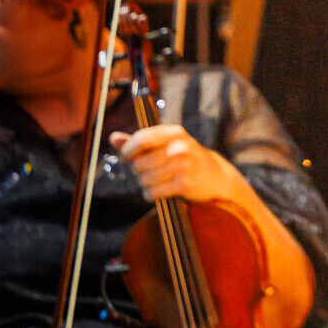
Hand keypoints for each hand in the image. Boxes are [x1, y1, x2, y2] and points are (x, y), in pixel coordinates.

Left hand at [118, 125, 239, 205]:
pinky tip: (157, 192)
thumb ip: (139, 141)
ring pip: (145, 178)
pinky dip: (151, 194)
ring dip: (145, 184)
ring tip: (153, 182)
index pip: (142, 139)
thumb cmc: (184, 158)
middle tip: (144, 172)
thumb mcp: (165, 145)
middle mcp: (180, 146)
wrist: (214, 176)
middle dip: (137, 170)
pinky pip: (154, 191)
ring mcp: (184, 165)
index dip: (128, 150)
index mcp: (174, 132)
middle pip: (140, 162)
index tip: (126, 157)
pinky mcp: (186, 183)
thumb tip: (112, 137)